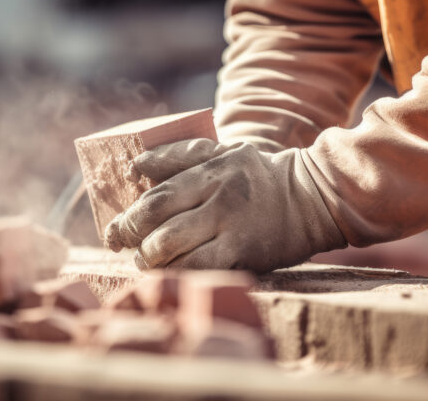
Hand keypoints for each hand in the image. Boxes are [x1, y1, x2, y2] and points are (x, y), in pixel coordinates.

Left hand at [104, 139, 345, 271]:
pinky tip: (175, 272)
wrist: (314, 197)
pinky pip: (200, 270)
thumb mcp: (223, 153)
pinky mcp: (245, 255)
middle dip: (133, 242)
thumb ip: (179, 156)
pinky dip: (179, 274)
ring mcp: (233, 229)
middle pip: (158, 227)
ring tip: (149, 261)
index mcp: (211, 171)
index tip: (113, 231)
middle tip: (127, 248)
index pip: (155, 197)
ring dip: (152, 262)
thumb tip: (136, 166)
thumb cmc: (260, 176)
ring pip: (174, 253)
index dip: (127, 218)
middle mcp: (219, 199)